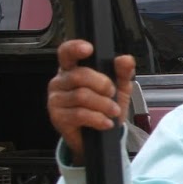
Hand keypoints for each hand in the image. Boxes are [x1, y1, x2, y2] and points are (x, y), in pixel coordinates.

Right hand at [48, 39, 135, 160]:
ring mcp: (56, 99)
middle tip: (113, 94)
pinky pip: (80, 114)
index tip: (89, 49)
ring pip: (82, 96)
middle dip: (103, 85)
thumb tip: (126, 59)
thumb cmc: (105, 105)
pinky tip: (106, 123)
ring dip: (104, 105)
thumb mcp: (119, 87)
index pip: (66, 52)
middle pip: (80, 76)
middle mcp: (60, 81)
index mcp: (72, 68)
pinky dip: (98, 119)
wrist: (100, 135)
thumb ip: (122, 72)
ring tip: (113, 111)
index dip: (75, 48)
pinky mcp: (57, 117)